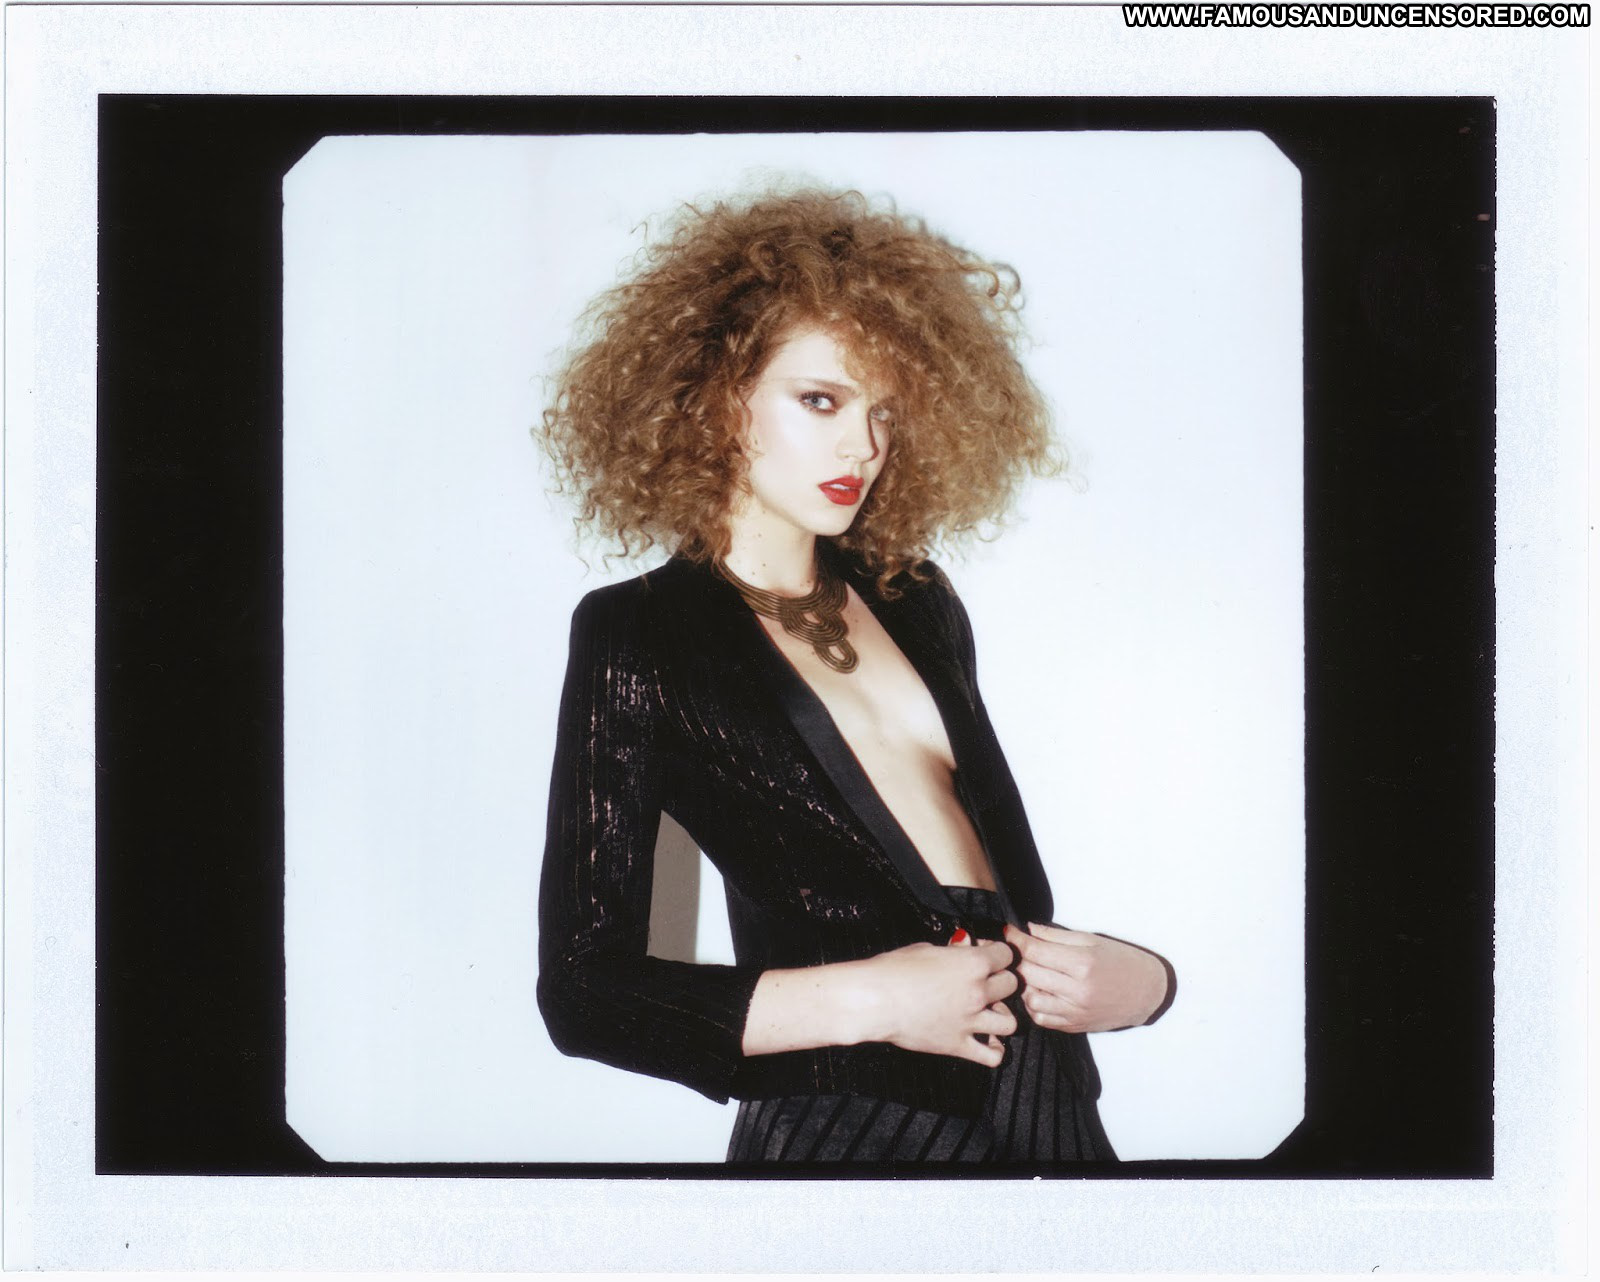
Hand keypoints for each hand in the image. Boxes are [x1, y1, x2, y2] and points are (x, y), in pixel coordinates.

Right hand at [855, 940, 1018, 1066]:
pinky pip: (992, 1055)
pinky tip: (986, 1041)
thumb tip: (963, 949)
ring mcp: (970, 1021)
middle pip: (1011, 985)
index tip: (984, 953)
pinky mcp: (957, 1045)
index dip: (995, 951)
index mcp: (972, 963)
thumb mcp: (926, 948)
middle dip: (1000, 980)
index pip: (1005, 954)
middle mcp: (978, 992)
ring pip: (1010, 1022)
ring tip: (988, 1011)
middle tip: (985, 981)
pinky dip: (994, 1050)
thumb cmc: (893, 970)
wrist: (874, 999)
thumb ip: (953, 951)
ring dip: (1001, 1014)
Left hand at [1003, 923, 1170, 1032]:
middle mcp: (1077, 991)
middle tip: (1015, 949)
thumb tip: (1028, 928)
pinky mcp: (1074, 1026)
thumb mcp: (1092, 940)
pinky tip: (1040, 991)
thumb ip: (1056, 936)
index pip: (1035, 951)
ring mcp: (1075, 1012)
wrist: (1148, 992)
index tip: (1009, 931)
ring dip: (1023, 984)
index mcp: (1083, 964)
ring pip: (1030, 999)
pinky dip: (1033, 1004)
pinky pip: (1040, 1018)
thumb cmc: (1122, 962)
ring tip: (1030, 972)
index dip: (1016, 939)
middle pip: (1028, 974)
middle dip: (1017, 959)